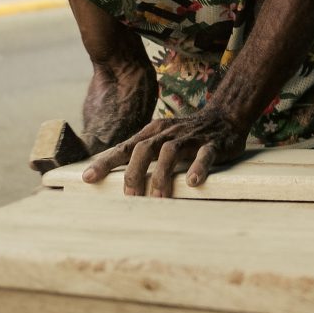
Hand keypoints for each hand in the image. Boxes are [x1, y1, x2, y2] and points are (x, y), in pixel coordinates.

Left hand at [81, 107, 247, 197]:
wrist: (226, 115)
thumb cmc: (188, 134)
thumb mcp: (162, 138)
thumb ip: (142, 153)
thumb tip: (116, 178)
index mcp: (153, 132)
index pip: (124, 148)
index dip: (106, 162)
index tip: (88, 178)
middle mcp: (168, 133)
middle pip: (144, 150)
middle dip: (135, 173)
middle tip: (130, 197)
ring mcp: (190, 138)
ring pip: (171, 153)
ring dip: (162, 175)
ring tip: (159, 197)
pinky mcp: (213, 144)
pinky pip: (204, 154)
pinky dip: (199, 167)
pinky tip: (194, 182)